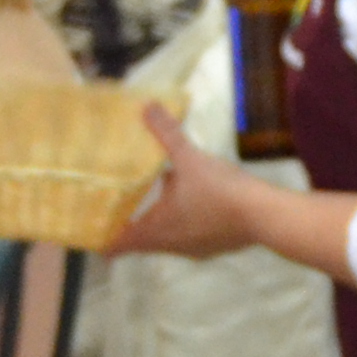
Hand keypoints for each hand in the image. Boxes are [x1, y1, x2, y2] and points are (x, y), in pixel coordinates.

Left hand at [113, 105, 267, 261]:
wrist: (263, 215)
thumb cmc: (218, 190)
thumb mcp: (189, 159)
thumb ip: (167, 134)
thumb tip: (146, 107)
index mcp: (157, 230)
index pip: (119, 244)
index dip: (104, 239)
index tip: (92, 229)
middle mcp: (171, 246)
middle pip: (142, 242)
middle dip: (130, 226)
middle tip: (119, 206)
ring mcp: (194, 250)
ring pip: (167, 240)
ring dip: (159, 225)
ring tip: (152, 202)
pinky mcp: (213, 247)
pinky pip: (189, 238)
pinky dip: (183, 225)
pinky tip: (192, 206)